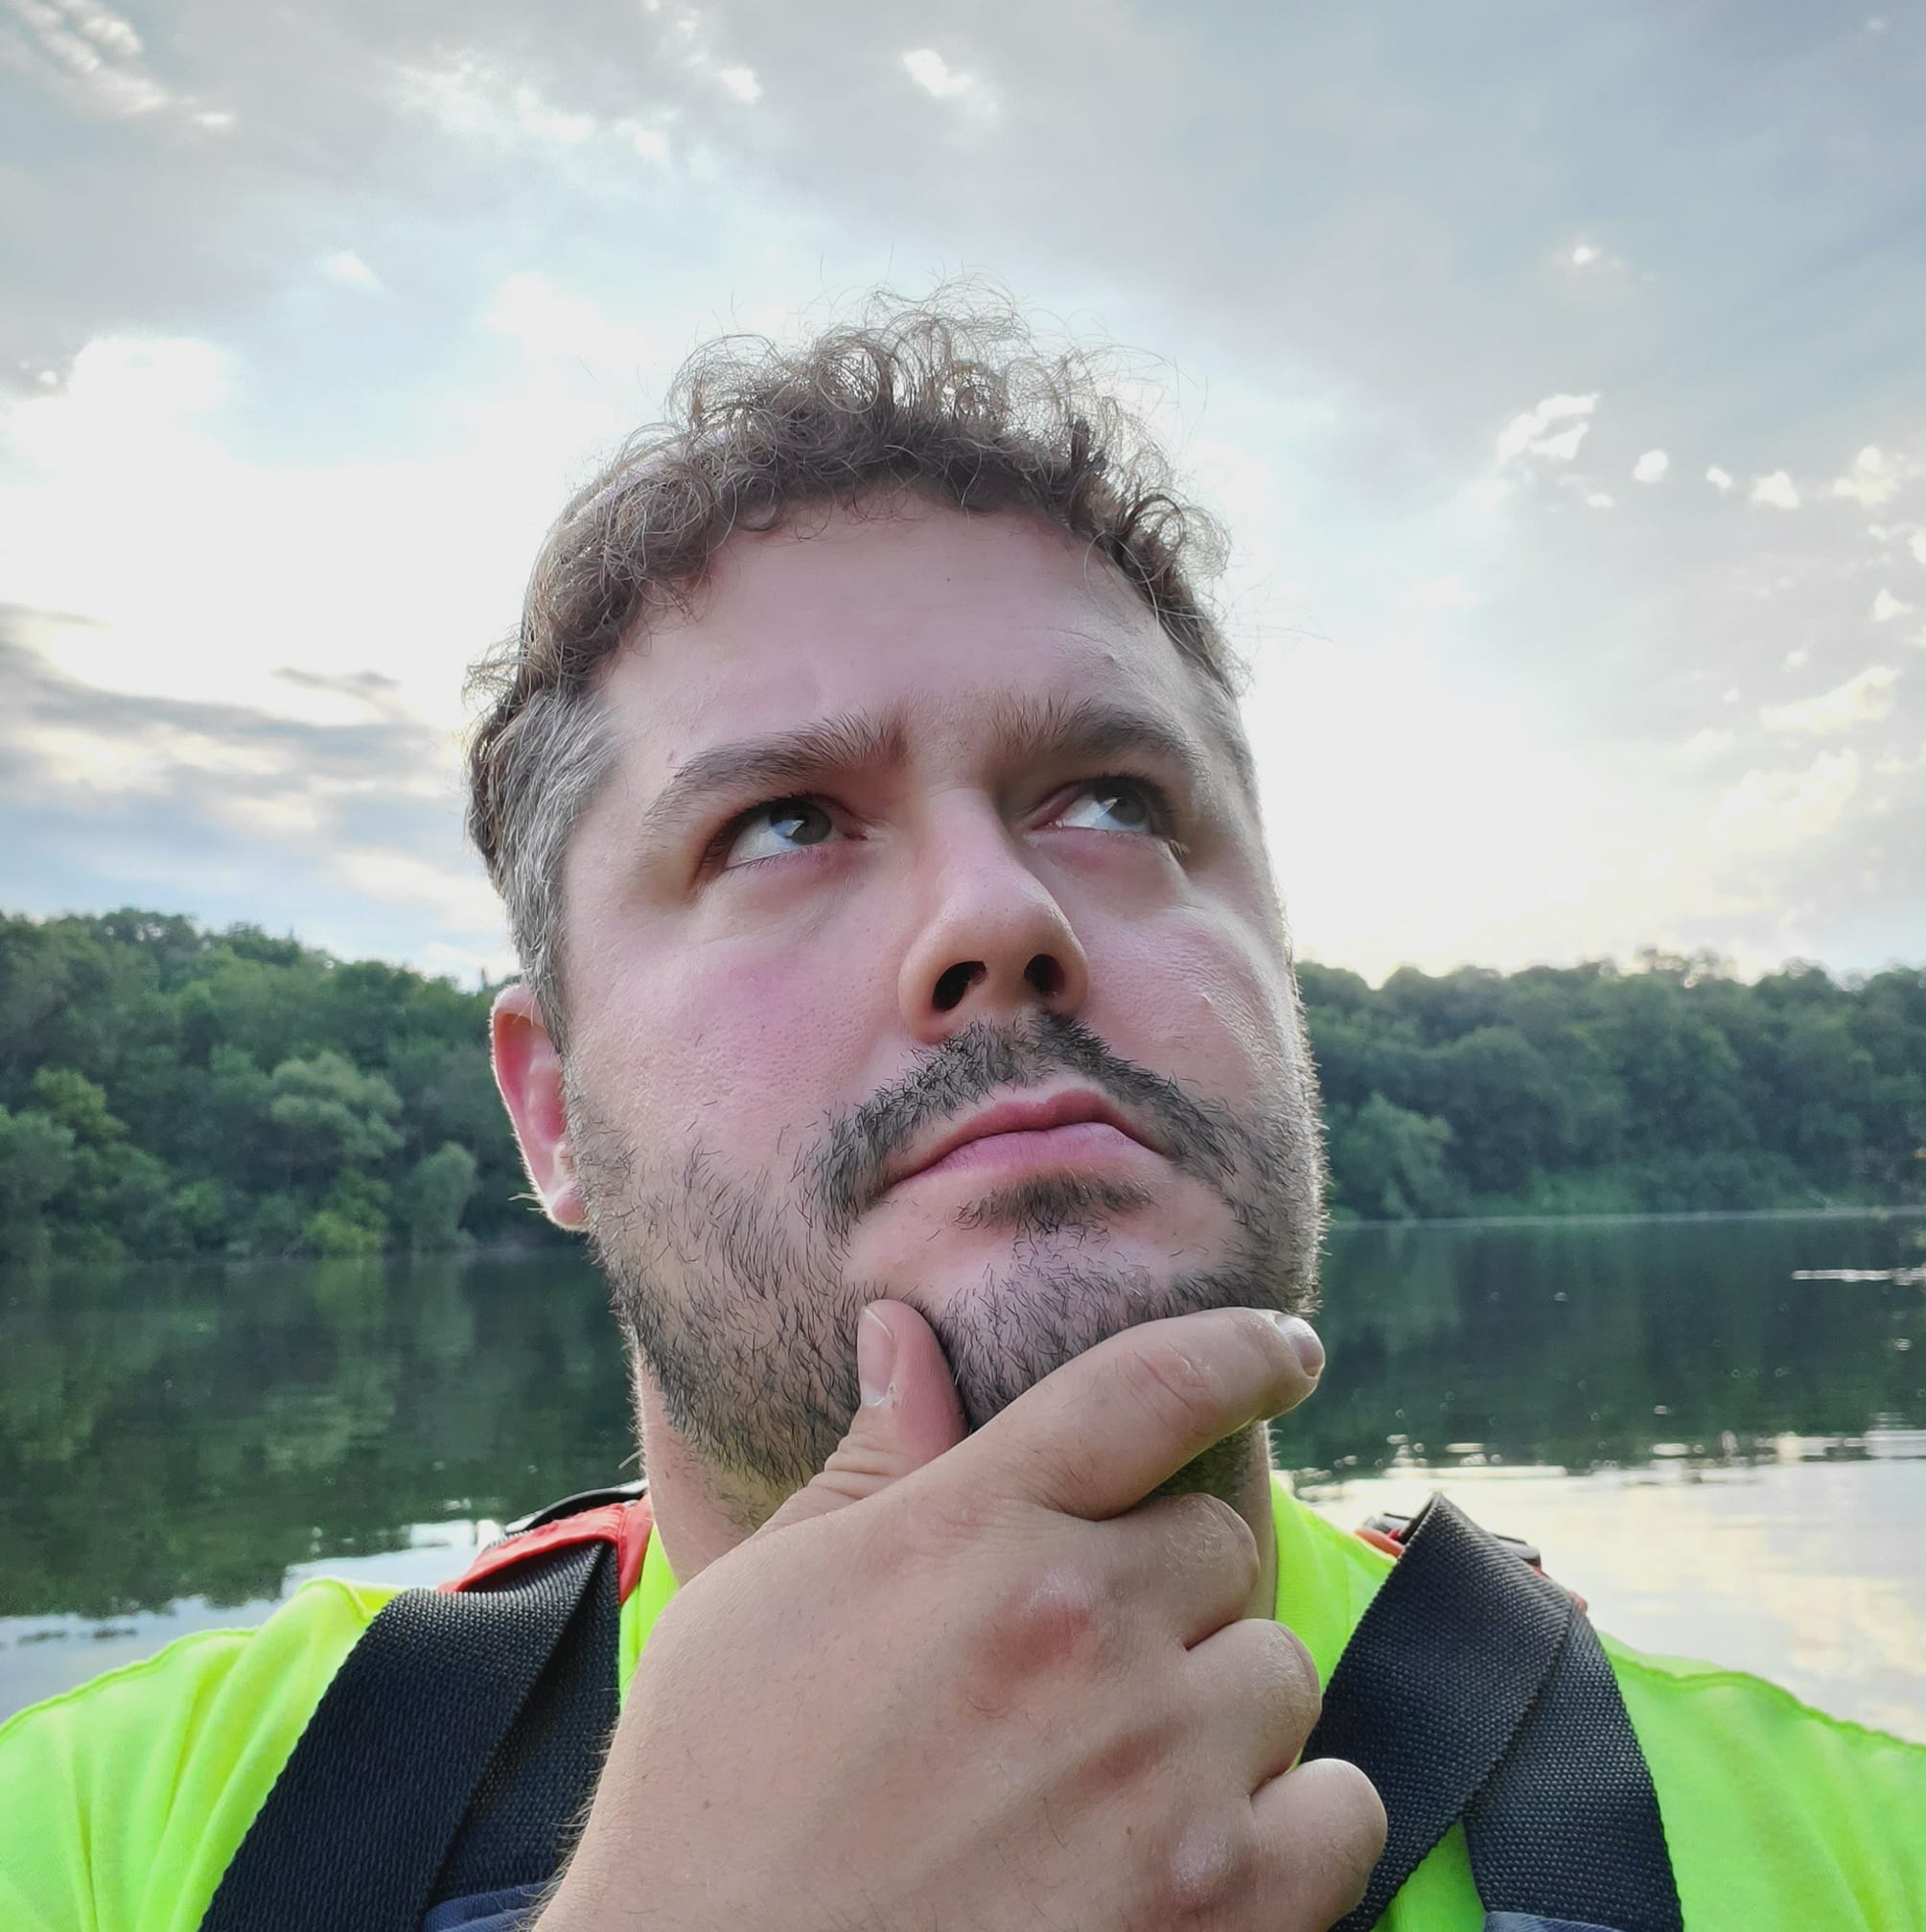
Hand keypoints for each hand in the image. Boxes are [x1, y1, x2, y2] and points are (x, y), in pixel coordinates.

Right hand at [539, 1304, 1384, 1931]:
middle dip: (1162, 1595)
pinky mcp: (1221, 1909)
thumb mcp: (756, 1603)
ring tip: (1111, 1783)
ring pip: (1277, 1673)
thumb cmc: (713, 1809)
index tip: (1288, 1349)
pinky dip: (1292, 1828)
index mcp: (971, 1531)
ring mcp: (1159, 1771)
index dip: (1237, 1349)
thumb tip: (906, 1331)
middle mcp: (1080, 1626)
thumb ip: (870, 1465)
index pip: (1147, 1386)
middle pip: (1215, 1546)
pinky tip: (1195, 1857)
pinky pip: (1341, 1811)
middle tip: (1073, 1676)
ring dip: (1217, 1715)